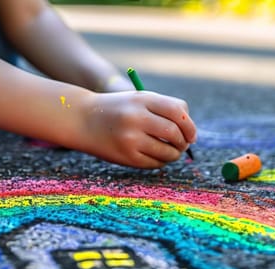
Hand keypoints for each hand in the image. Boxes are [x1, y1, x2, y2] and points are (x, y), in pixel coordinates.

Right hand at [80, 91, 195, 168]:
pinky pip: (154, 163)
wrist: (83, 119)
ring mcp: (130, 139)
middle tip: (183, 145)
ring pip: (167, 151)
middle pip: (174, 133)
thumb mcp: (139, 100)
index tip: (192, 135)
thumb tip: (191, 133)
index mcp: (142, 100)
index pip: (178, 112)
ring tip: (171, 152)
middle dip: (183, 142)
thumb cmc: (118, 109)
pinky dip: (161, 161)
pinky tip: (156, 156)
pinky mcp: (126, 156)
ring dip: (174, 154)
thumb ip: (166, 109)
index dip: (190, 125)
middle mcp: (136, 118)